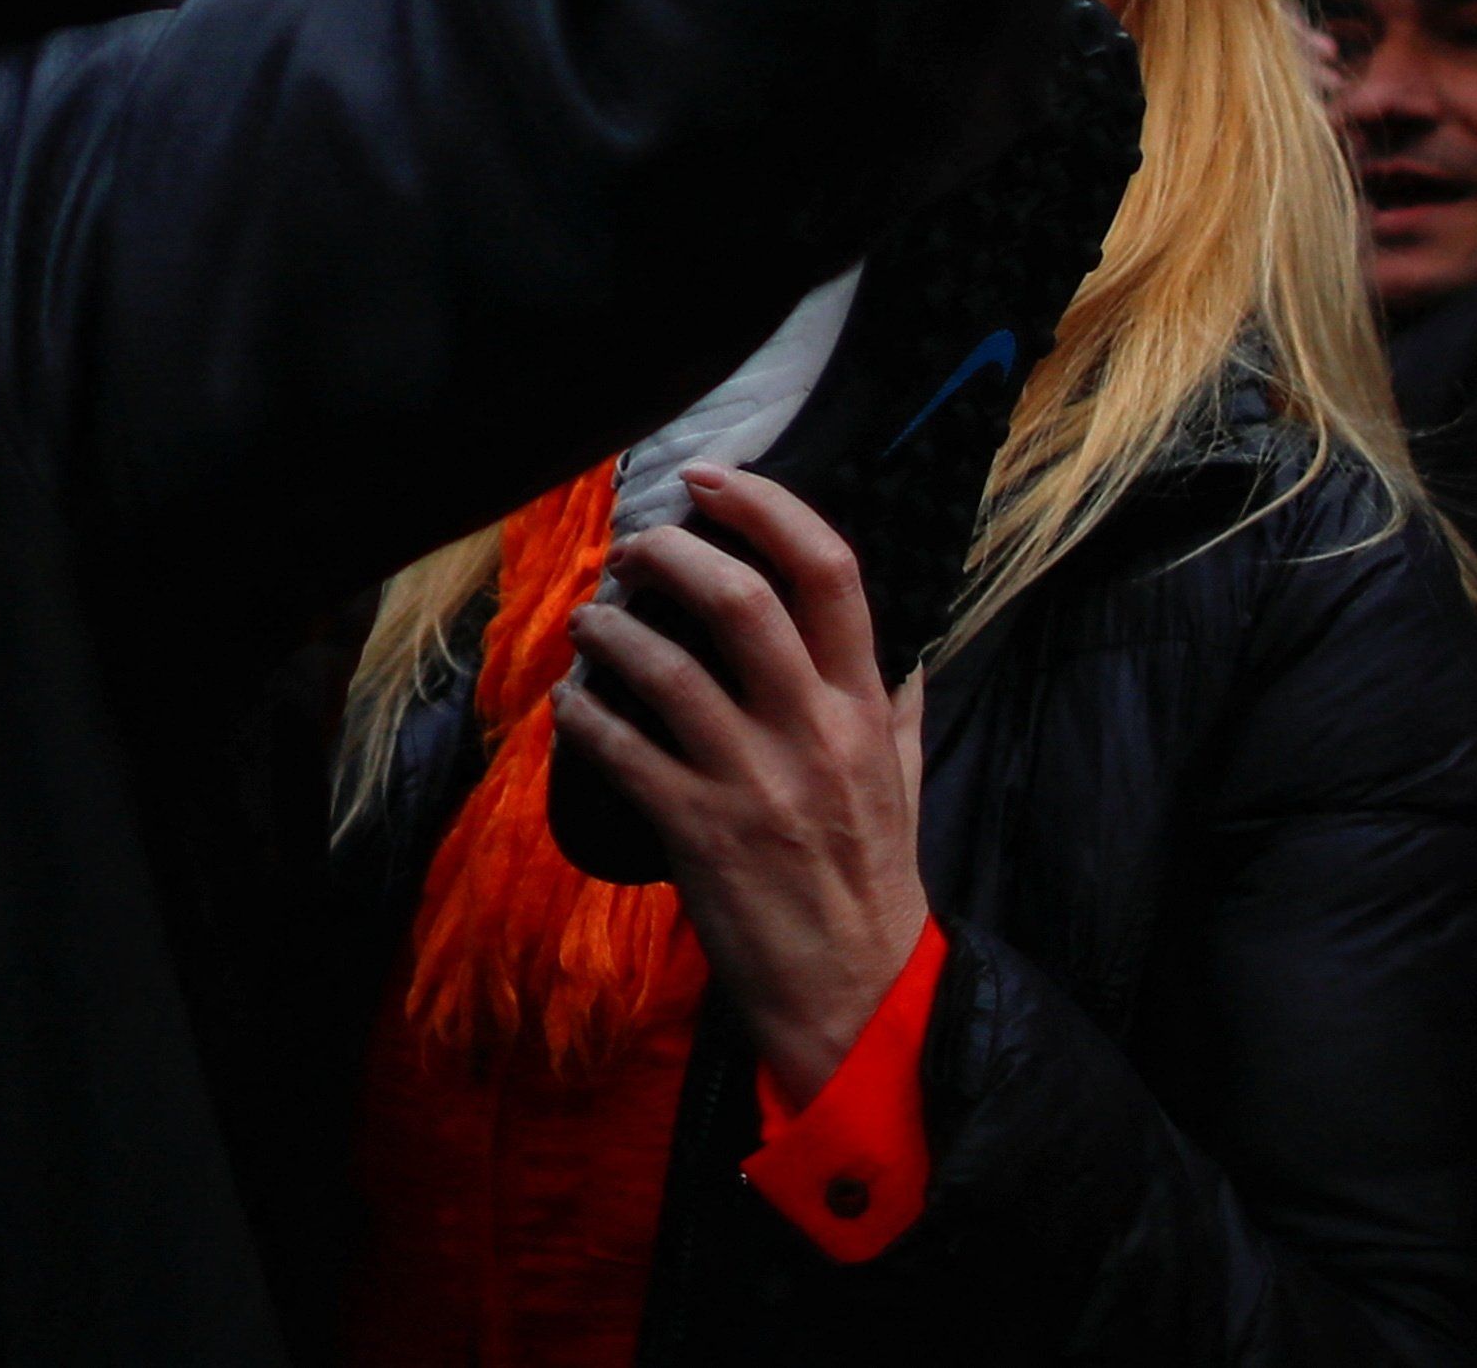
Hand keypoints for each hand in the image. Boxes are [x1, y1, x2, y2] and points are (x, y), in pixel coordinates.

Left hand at [553, 465, 934, 1103]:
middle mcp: (814, 731)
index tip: (708, 480)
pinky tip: (570, 704)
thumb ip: (897, 701)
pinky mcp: (699, 834)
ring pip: (667, 670)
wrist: (857, 995)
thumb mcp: (906, 778)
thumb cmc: (875, 879)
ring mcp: (755, 782)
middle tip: (630, 550)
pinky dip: (583, 716)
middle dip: (670, 555)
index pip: (830, 571)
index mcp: (866, 705)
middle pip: (741, 601)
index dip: (765, 507)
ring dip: (610, 632)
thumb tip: (900, 640)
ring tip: (588, 623)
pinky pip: (622, 752)